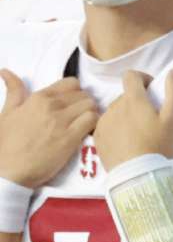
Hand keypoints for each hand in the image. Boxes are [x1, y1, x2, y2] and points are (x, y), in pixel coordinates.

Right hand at [0, 69, 98, 187]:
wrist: (7, 171)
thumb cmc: (5, 143)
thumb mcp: (6, 112)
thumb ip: (13, 91)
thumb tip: (6, 70)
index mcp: (38, 98)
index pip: (71, 83)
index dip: (75, 93)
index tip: (72, 103)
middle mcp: (52, 106)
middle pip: (84, 95)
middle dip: (84, 104)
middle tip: (79, 116)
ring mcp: (62, 122)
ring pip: (91, 106)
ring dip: (91, 113)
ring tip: (83, 123)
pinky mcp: (71, 138)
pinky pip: (93, 121)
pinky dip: (94, 124)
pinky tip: (86, 132)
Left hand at [94, 69, 172, 169]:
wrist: (137, 175)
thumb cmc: (158, 145)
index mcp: (133, 99)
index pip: (131, 75)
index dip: (143, 79)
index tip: (152, 92)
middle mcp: (114, 107)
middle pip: (125, 96)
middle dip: (137, 102)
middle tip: (150, 120)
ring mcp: (103, 122)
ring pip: (115, 111)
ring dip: (126, 115)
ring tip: (138, 134)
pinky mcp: (97, 138)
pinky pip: (107, 125)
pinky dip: (116, 128)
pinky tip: (126, 143)